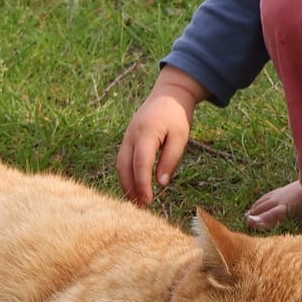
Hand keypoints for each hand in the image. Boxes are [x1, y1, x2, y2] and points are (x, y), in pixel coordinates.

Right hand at [117, 67, 208, 204]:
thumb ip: (171, 159)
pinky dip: (126, 174)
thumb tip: (161, 183)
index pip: (141, 164)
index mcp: (146, 133)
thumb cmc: (177, 116)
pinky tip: (134, 187)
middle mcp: (131, 135)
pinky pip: (122, 159)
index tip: (148, 201)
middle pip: (124, 166)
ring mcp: (126, 137)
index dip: (143, 184)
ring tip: (136, 202)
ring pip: (120, 164)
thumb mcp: (180, 137)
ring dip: (126, 184)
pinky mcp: (127, 139)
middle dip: (130, 188)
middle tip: (140, 207)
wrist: (169, 94)